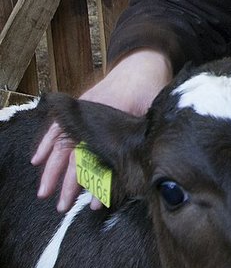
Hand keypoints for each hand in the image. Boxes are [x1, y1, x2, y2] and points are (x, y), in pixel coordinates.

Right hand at [32, 49, 172, 211]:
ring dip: (51, 168)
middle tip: (63, 206)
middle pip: (74, 153)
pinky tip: (37, 160)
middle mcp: (93, 114)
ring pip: (62, 142)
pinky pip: (58, 125)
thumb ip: (145, 139)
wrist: (144, 60)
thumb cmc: (153, 88)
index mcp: (113, 117)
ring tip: (44, 192)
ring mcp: (83, 109)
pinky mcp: (81, 105)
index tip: (94, 204)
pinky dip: (47, 143)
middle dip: (67, 183)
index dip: (95, 181)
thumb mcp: (154, 114)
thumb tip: (145, 171)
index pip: (97, 155)